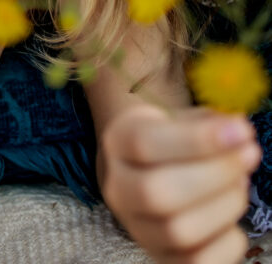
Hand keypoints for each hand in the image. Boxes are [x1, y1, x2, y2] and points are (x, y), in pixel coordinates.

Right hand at [101, 103, 260, 263]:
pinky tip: (232, 218)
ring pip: (179, 230)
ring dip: (225, 205)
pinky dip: (227, 242)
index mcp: (118, 142)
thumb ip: (208, 122)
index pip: (144, 143)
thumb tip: (238, 130)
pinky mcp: (161, 257)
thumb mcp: (181, 118)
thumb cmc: (172, 139)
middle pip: (157, 192)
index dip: (197, 140)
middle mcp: (118, 188)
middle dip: (215, 174)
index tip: (241, 131)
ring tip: (241, 183)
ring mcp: (138, 228)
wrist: (150, 169)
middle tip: (249, 155)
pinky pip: (197, 263)